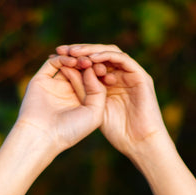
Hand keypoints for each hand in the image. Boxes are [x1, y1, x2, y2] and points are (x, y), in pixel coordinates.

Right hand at [14, 52, 104, 151]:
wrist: (43, 136)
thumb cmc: (70, 131)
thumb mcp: (94, 114)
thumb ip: (99, 91)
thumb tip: (91, 68)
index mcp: (81, 101)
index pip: (94, 81)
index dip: (102, 76)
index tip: (111, 75)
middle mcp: (68, 92)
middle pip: (82, 70)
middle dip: (91, 65)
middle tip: (99, 65)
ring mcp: (54, 85)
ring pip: (69, 64)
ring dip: (78, 59)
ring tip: (86, 62)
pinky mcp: (41, 79)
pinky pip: (54, 63)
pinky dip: (64, 59)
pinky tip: (73, 62)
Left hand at [52, 45, 168, 157]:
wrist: (140, 144)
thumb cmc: (119, 132)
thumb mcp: (93, 109)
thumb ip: (83, 90)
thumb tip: (65, 70)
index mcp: (109, 83)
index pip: (90, 64)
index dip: (74, 59)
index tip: (56, 57)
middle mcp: (120, 76)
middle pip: (99, 55)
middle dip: (80, 51)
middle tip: (62, 50)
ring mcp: (131, 75)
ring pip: (110, 53)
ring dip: (92, 51)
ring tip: (75, 52)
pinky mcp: (140, 76)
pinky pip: (122, 59)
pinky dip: (107, 56)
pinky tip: (93, 59)